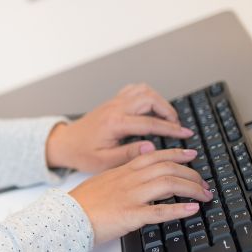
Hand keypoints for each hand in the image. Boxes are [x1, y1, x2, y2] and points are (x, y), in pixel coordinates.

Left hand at [46, 83, 192, 172]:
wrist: (65, 143)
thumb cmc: (82, 153)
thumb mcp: (105, 161)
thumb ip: (129, 154)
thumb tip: (151, 147)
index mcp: (114, 124)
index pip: (150, 123)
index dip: (171, 129)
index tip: (185, 134)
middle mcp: (115, 108)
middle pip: (150, 99)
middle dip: (168, 111)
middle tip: (177, 126)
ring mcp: (114, 102)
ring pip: (144, 90)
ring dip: (159, 101)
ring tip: (167, 118)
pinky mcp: (113, 101)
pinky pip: (135, 89)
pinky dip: (148, 95)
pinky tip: (152, 108)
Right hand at [69, 148, 211, 243]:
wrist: (66, 216)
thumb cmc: (82, 203)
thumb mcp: (102, 181)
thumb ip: (120, 176)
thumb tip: (135, 175)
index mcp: (122, 170)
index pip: (155, 155)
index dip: (176, 153)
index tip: (191, 154)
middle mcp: (130, 180)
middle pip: (168, 167)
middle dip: (191, 173)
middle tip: (204, 182)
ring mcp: (131, 196)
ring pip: (169, 184)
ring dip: (192, 188)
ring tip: (205, 195)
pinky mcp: (131, 215)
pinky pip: (160, 211)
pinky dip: (180, 210)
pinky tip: (193, 210)